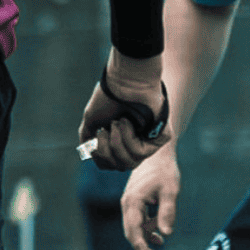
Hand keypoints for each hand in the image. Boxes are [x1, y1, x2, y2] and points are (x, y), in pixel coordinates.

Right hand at [78, 50, 170, 169]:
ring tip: (116, 123)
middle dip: (106, 152)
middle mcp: (137, 142)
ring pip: (130, 163)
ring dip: (116, 143)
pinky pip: (141, 153)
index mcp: (122, 139)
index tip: (96, 137)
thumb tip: (89, 152)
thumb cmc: (109, 98)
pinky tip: (127, 122)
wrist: (124, 82)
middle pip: (120, 167)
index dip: (100, 157)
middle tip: (105, 130)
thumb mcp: (93, 121)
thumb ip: (89, 138)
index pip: (110, 164)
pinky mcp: (161, 137)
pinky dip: (128, 138)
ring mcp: (150, 140)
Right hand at [120, 147, 180, 249]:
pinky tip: (159, 233)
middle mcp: (127, 204)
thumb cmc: (165, 170)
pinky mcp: (135, 200)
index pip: (133, 231)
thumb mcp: (170, 191)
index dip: (141, 247)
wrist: (156, 152)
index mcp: (133, 202)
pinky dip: (148, 226)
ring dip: (146, 235)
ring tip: (161, 243)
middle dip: (142, 246)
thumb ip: (167, 212)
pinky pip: (138, 218)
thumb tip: (166, 234)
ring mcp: (130, 202)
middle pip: (131, 231)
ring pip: (135, 226)